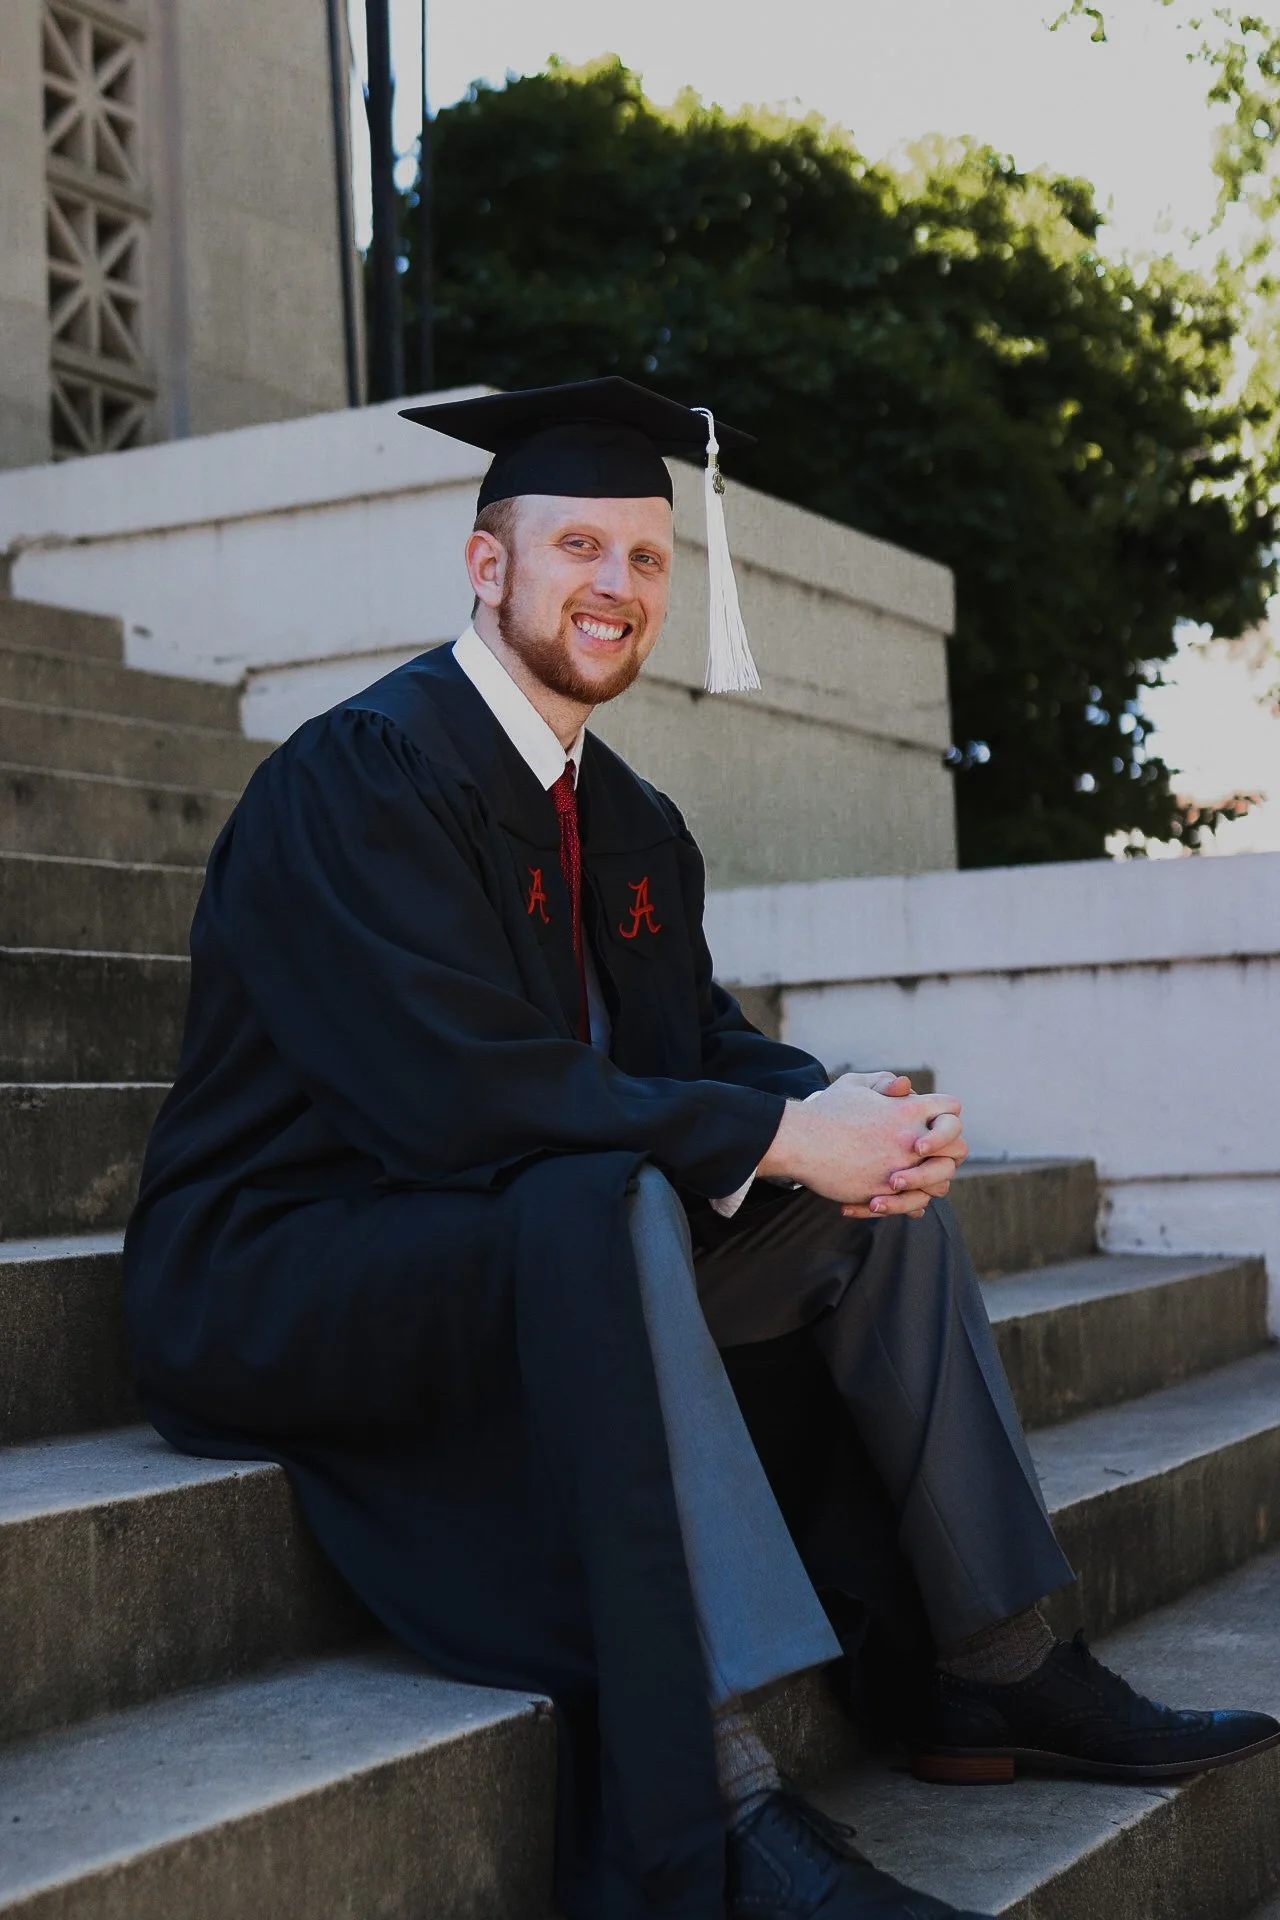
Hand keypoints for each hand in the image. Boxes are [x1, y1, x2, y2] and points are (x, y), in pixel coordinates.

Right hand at [758, 1073, 965, 1212]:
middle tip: (925, 1157)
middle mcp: (911, 1138)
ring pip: (942, 1182)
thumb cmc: (825, 1112)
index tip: (929, 1125)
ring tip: (907, 1180)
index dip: (945, 1117)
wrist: (799, 1141)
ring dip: (931, 1182)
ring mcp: (901, 1167)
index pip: (951, 1109)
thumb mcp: (854, 1085)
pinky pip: (916, 1204)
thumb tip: (905, 1085)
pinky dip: (910, 1204)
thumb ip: (883, 1083)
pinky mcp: (886, 1191)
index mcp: (907, 1109)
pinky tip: (892, 1197)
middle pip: (958, 1147)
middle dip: (947, 1152)